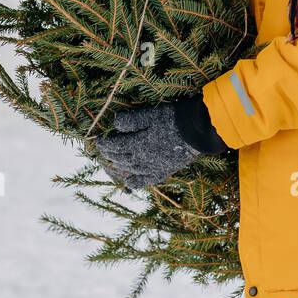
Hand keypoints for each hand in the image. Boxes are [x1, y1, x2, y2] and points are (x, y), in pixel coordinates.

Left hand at [95, 93, 229, 189]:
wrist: (198, 132)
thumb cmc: (174, 119)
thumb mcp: (150, 114)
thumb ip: (131, 120)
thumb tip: (114, 124)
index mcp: (137, 145)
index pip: (114, 146)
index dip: (104, 143)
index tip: (98, 140)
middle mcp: (142, 159)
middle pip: (120, 159)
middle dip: (109, 154)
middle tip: (103, 150)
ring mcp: (153, 167)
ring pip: (130, 169)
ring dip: (119, 166)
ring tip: (113, 162)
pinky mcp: (164, 171)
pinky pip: (145, 180)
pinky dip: (135, 182)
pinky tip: (130, 181)